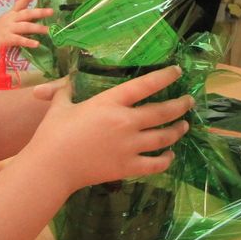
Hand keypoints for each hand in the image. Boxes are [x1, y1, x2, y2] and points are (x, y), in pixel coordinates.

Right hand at [0, 0, 52, 55]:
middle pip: (26, 13)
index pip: (22, 1)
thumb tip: (39, 15)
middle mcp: (12, 19)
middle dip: (39, 12)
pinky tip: (37, 44)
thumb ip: (23, 18)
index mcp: (13, 13)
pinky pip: (20, 40)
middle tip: (51, 11)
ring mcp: (10, 28)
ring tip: (49, 31)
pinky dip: (28, 42)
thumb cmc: (1, 29)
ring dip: (38, 28)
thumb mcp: (10, 20)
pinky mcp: (8, 39)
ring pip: (25, 27)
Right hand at [30, 68, 192, 189]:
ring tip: (185, 126)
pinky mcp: (128, 167)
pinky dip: (166, 159)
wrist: (51, 167)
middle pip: (162, 111)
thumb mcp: (60, 106)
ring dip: (177, 131)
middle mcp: (125, 122)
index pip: (145, 85)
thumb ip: (66, 91)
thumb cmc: (52, 134)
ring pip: (164, 137)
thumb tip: (66, 81)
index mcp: (110, 102)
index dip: (165, 77)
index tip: (178, 72)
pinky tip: (170, 156)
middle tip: (189, 101)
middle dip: (180, 105)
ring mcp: (129, 146)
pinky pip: (155, 164)